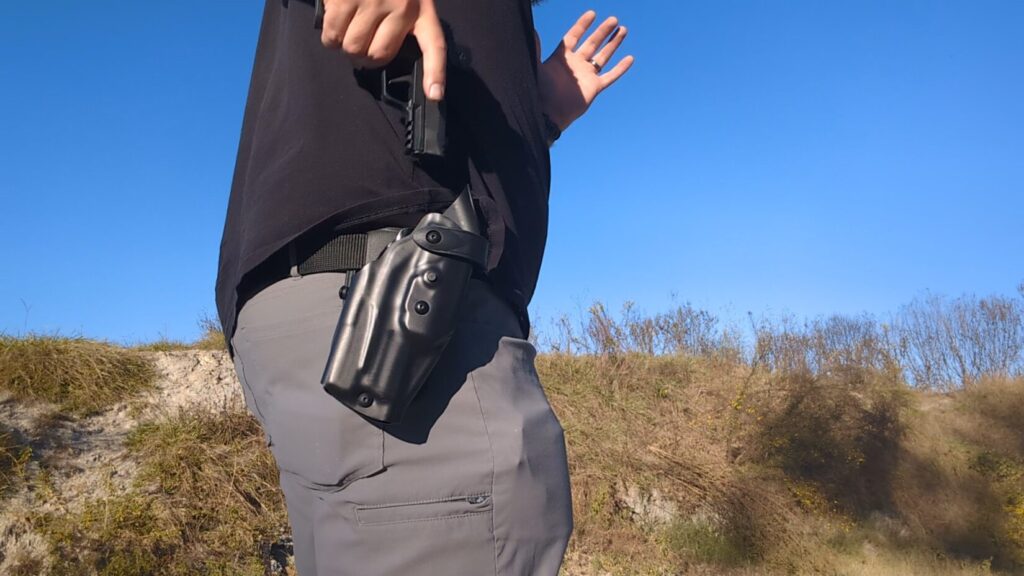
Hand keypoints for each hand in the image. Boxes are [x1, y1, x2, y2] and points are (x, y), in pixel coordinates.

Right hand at [320, 0, 446, 100]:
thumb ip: (403, 21)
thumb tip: (382, 54)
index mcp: (421, 7)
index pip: (434, 44)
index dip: (435, 73)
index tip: (435, 95)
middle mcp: (401, 7)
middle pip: (379, 56)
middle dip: (365, 57)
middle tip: (360, 45)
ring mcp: (373, 2)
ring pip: (353, 48)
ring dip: (344, 46)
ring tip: (346, 30)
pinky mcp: (346, 0)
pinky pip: (333, 36)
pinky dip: (329, 37)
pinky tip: (333, 23)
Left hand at [538, 11, 634, 131]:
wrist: (548, 114)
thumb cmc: (540, 91)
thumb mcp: (536, 67)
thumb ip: (535, 48)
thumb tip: (531, 30)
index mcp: (562, 58)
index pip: (574, 36)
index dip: (582, 25)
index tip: (592, 13)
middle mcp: (576, 65)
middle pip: (592, 43)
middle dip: (603, 31)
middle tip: (614, 19)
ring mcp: (586, 75)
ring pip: (603, 56)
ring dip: (613, 43)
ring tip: (623, 29)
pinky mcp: (594, 87)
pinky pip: (610, 76)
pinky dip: (620, 68)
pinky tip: (630, 58)